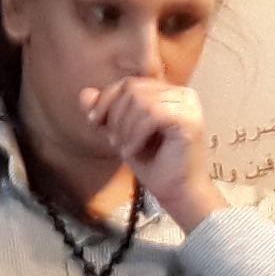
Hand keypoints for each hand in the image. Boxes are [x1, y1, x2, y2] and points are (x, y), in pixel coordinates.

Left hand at [80, 76, 219, 224]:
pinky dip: (136, 134)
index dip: (106, 99)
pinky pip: (153, 115)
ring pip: (141, 100)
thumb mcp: (121, 134)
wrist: (175, 192)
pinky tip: (133, 150)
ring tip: (125, 148)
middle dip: (115, 116)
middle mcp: (182, 94)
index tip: (94, 121)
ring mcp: (189, 105)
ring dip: (125, 128)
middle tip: (114, 142)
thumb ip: (105, 113)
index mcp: (167, 93)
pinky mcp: (190, 120)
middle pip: (133, 88)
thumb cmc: (153, 164)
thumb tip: (84, 93)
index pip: (129, 83)